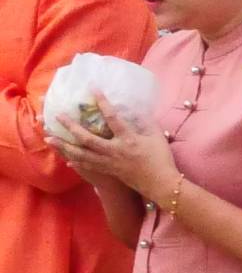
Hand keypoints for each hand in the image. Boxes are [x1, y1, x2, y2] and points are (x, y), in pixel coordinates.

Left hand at [45, 92, 177, 200]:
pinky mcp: (109, 171)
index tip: (93, 89)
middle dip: (71, 127)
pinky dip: (76, 162)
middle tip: (57, 117)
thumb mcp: (157, 137)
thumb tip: (138, 109)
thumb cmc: (161, 159)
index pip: (112, 118)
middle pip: (87, 138)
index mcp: (128, 139)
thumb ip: (147, 122)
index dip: (102, 103)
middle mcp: (114, 150)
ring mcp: (109, 162)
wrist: (160, 183)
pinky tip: (66, 159)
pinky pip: (88, 166)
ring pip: (82, 154)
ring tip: (49, 139)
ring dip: (64, 146)